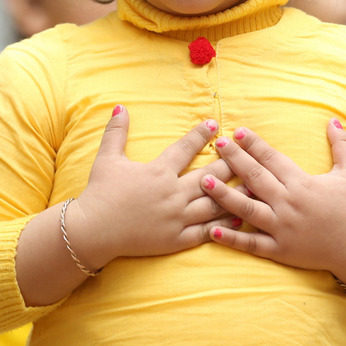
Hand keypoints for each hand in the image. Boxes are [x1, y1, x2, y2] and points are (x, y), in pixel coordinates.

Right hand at [70, 106, 240, 269]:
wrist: (91, 231)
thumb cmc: (99, 193)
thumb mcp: (106, 159)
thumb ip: (116, 132)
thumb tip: (120, 106)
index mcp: (157, 172)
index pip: (185, 149)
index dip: (201, 135)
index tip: (216, 124)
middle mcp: (171, 194)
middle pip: (210, 176)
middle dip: (231, 164)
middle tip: (248, 154)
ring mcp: (176, 218)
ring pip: (214, 204)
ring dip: (235, 194)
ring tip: (254, 186)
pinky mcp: (176, 239)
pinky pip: (206, 231)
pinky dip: (224, 226)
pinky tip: (240, 218)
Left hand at [200, 119, 345, 281]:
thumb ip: (342, 145)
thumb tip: (333, 119)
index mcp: (303, 184)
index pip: (273, 160)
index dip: (255, 144)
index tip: (238, 131)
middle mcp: (289, 205)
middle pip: (255, 179)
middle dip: (235, 160)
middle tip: (217, 145)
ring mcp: (282, 229)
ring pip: (247, 210)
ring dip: (224, 195)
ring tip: (204, 182)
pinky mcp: (279, 250)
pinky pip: (251, 244)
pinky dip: (231, 239)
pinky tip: (211, 231)